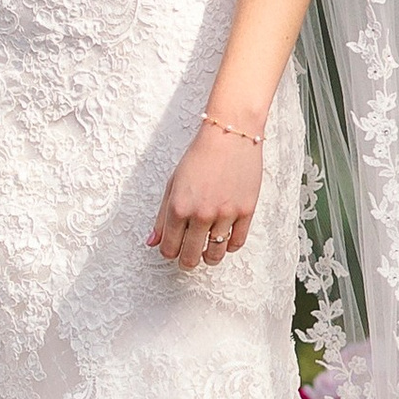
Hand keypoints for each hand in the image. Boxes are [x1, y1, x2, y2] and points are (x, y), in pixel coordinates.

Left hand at [149, 118, 262, 266]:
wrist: (229, 136)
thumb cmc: (200, 156)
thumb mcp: (173, 184)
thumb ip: (161, 216)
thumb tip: (152, 241)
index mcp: (179, 207)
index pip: (169, 247)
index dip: (169, 252)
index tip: (173, 250)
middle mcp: (201, 214)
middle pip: (190, 256)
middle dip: (187, 261)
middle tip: (188, 259)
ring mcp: (225, 214)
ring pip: (215, 254)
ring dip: (208, 258)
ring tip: (207, 254)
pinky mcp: (245, 211)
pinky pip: (236, 242)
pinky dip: (229, 247)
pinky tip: (224, 240)